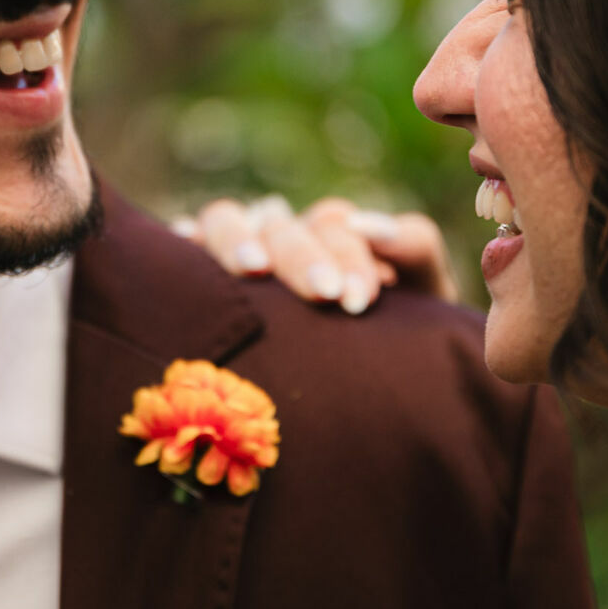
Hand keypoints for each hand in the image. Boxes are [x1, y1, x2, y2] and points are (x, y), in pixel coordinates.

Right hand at [172, 195, 458, 313]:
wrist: (377, 390)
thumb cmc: (398, 339)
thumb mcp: (424, 294)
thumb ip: (414, 249)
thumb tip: (369, 223)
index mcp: (333, 235)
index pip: (334, 225)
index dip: (347, 256)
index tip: (357, 301)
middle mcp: (283, 238)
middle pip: (281, 224)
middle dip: (303, 256)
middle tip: (324, 294)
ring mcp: (239, 254)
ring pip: (225, 218)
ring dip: (236, 238)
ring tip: (252, 269)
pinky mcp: (201, 279)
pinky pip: (183, 246)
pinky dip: (183, 244)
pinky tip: (183, 250)